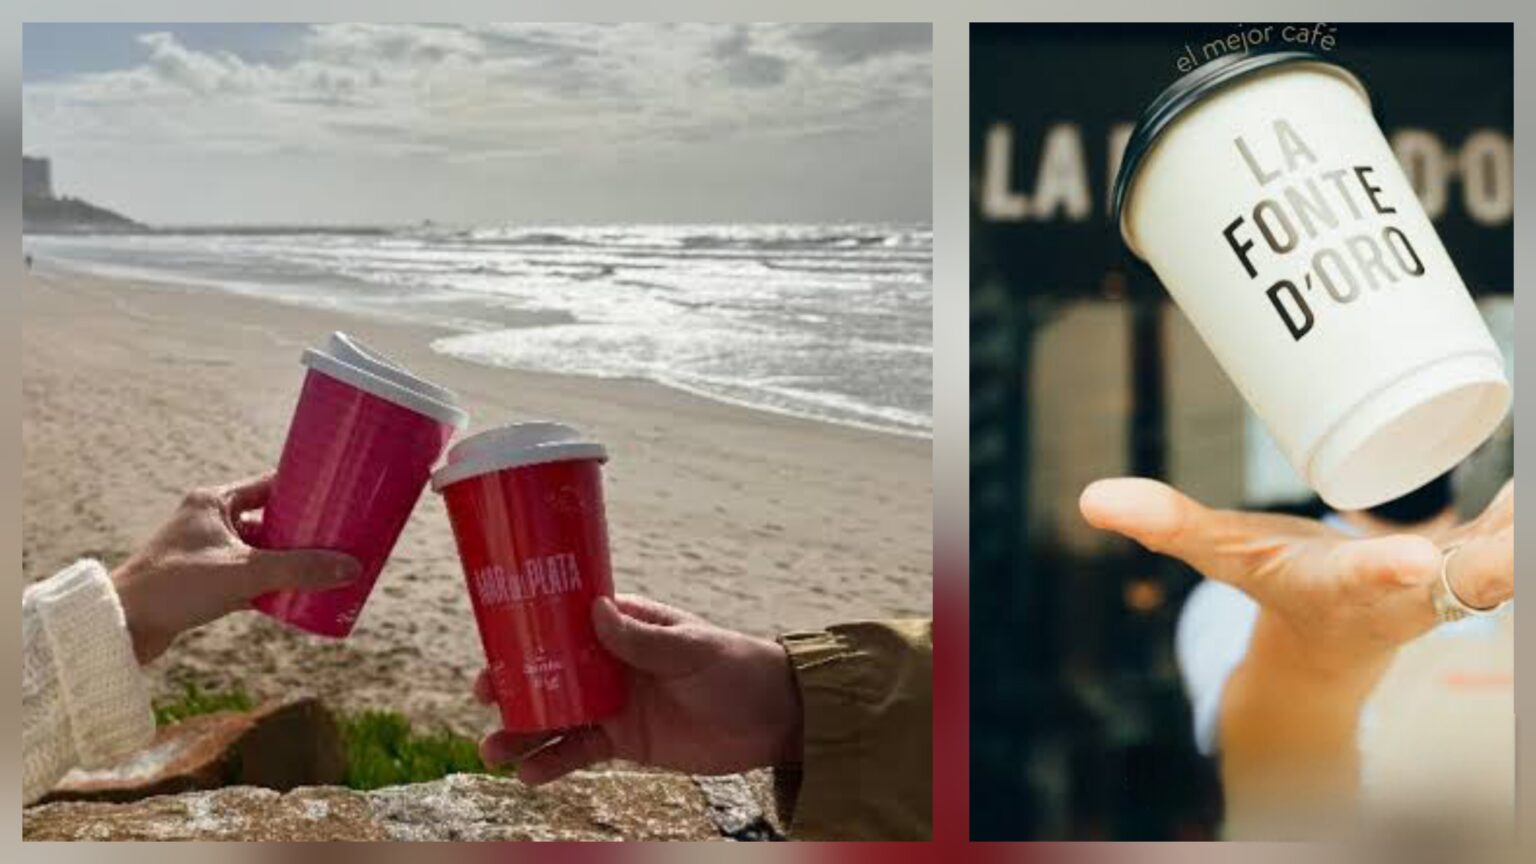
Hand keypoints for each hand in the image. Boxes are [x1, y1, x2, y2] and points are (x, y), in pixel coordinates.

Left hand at [111, 474, 361, 663]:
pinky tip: (300, 595)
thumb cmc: (176, 586)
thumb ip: (299, 569)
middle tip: (343, 538)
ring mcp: (207, 552)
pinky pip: (251, 577)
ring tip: (328, 568)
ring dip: (291, 561)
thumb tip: (351, 567)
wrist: (121, 626)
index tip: (339, 496)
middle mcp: (210, 521)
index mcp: (214, 501)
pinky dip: (273, 584)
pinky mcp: (205, 581)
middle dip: (306, 531)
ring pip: (263, 551)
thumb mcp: (244, 572)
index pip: (271, 484)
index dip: (306, 489)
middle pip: (271, 519)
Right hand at [475, 594, 802, 784]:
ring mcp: (614, 703)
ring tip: (492, 750)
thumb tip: (596, 612)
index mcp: (627, 626)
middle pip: (550, 671)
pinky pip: (579, 751)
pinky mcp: (624, 741)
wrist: (773, 720)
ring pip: (557, 716)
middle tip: (483, 696)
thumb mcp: (692, 649)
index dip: (530, 628)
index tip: (494, 638)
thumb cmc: (737, 668)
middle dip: (513, 684)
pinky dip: (552, 762)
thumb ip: (643, 640)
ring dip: (523, 730)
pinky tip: (527, 775)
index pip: (568, 620)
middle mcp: (612, 663)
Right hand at [1079, 478, 1512, 683]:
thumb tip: (1090, 499)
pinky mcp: (1485, 560)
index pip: (1361, 585)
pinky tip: (1532, 470)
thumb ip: (1165, 524)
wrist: (1338, 637)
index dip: (1385, 575)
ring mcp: (1458, 582)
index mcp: (1341, 594)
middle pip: (1466, 582)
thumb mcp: (1224, 556)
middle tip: (1519, 541)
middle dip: (1497, 564)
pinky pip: (1516, 532)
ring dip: (1523, 531)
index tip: (1413, 563)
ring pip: (1508, 556)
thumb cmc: (1280, 587)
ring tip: (1530, 492)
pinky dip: (1525, 511)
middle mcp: (1410, 595)